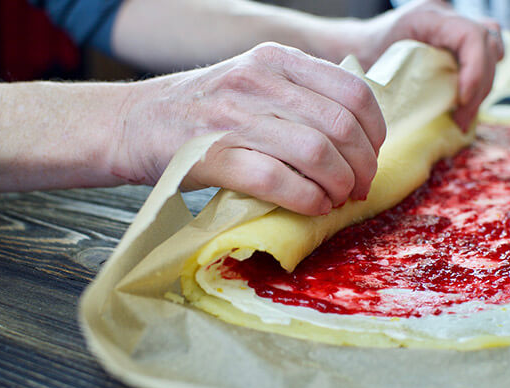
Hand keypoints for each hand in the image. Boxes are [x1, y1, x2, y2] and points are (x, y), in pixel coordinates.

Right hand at [112, 43, 385, 215]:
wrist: (136, 121)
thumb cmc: (202, 108)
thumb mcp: (252, 80)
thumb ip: (299, 94)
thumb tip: (354, 134)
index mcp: (275, 59)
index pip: (353, 90)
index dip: (374, 131)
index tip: (371, 155)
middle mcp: (258, 81)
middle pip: (340, 127)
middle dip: (362, 166)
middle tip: (359, 187)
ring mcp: (234, 117)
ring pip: (316, 154)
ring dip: (338, 186)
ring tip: (336, 199)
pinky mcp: (214, 155)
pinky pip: (279, 180)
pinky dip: (307, 200)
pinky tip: (313, 207)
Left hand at [324, 0, 504, 131]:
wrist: (360, 45)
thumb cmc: (364, 54)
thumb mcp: (377, 63)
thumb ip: (397, 80)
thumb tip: (413, 114)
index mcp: (428, 17)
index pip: (470, 35)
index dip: (475, 68)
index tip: (462, 100)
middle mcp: (447, 18)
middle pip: (487, 45)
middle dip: (479, 87)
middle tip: (461, 120)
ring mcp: (455, 29)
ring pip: (492, 50)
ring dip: (482, 88)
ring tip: (462, 118)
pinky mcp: (458, 44)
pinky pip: (483, 57)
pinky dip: (478, 83)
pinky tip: (464, 106)